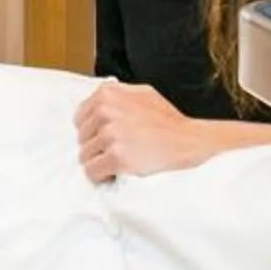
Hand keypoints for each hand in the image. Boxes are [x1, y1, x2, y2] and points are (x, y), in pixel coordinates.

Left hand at [74, 80, 223, 182]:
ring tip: (121, 160)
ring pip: (85, 156)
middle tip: (119, 150)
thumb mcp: (143, 94)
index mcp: (107, 94)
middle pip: (82, 137)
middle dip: (96, 146)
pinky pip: (92, 171)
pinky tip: (117, 172)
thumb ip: (117, 94)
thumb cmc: (168, 121)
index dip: (93, 131)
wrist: (190, 142)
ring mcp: (110, 134)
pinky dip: (102, 175)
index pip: (80, 117)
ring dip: (100, 161)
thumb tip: (97, 99)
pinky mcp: (116, 156)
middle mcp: (106, 110)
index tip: (107, 138)